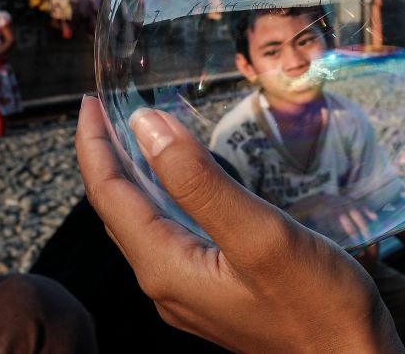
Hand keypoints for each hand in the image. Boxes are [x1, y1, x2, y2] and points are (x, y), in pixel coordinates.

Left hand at [76, 97, 404, 353]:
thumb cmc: (316, 302)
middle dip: (107, 158)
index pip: (110, 195)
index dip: (95, 145)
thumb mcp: (258, 234)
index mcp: (166, 268)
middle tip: (104, 111)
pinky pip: (171, 237)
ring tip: (133, 139)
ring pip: (144, 224)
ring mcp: (189, 293)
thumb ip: (199, 182)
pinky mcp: (213, 293)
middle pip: (119, 210)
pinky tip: (182, 186)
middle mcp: (166, 284)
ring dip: (132, 178)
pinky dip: (164, 199)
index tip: (88, 101)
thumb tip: (144, 125)